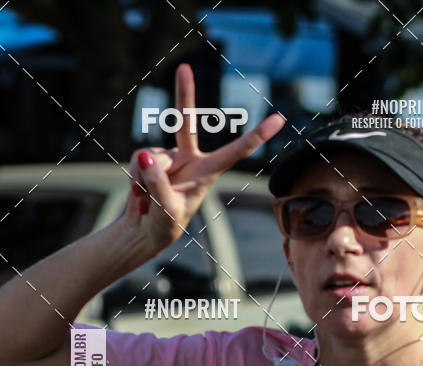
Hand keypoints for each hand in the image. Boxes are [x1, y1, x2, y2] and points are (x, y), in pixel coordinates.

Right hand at [124, 64, 284, 251]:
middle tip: (184, 68)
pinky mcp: (147, 158)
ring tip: (149, 200)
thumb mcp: (166, 210)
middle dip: (184, 94)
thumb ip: (157, 183)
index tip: (279, 119)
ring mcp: (167, 157)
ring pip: (151, 156)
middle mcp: (189, 159)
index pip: (235, 152)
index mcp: (207, 173)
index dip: (256, 136)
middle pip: (186, 123)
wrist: (144, 230)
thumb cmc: (164, 225)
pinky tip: (139, 194)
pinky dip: (134, 178)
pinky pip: (136, 160)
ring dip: (145, 180)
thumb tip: (144, 153)